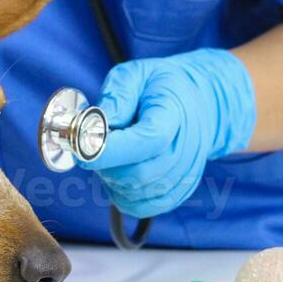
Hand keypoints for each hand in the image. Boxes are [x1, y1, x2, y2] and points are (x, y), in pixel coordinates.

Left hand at [79, 49, 257, 218]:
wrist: (200, 102)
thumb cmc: (159, 87)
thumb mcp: (135, 74)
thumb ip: (116, 96)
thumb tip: (96, 124)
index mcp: (174, 116)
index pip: (148, 141)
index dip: (111, 150)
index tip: (82, 144)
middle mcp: (185, 151)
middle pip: (139, 174)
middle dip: (105, 164)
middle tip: (93, 145)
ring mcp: (185, 175)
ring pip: (135, 194)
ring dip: (111, 179)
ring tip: (111, 153)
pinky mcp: (179, 192)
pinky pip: (141, 207)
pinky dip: (122, 194)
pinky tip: (119, 172)